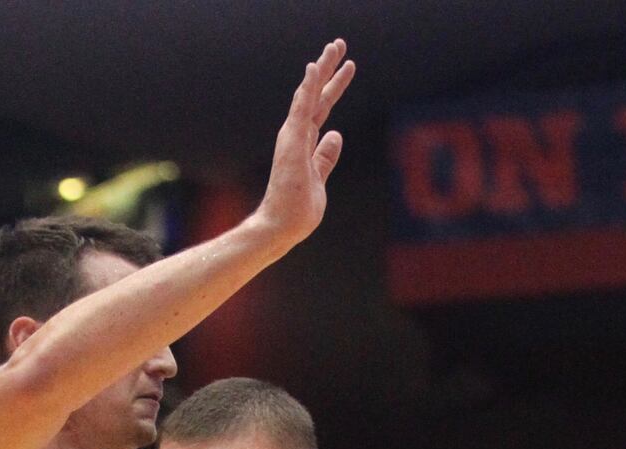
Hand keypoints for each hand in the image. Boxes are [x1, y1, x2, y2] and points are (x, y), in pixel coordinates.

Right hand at [252, 40, 354, 250]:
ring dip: (322, 69)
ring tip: (335, 47)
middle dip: (329, 70)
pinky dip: (309, 87)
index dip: (333, 87)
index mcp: (304, 144)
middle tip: (340, 44)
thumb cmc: (296, 211)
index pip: (321, 109)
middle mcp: (297, 136)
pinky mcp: (292, 143)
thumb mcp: (319, 179)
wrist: (280, 227)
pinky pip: (301, 109)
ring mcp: (293, 137)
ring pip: (310, 95)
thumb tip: (336, 135)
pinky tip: (315, 67)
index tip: (345, 68)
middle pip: (317, 96)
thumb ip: (325, 157)